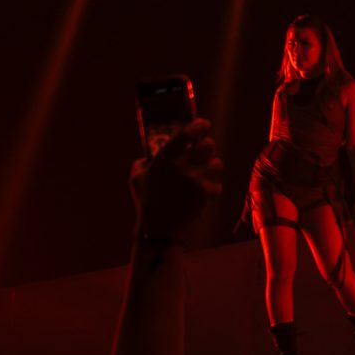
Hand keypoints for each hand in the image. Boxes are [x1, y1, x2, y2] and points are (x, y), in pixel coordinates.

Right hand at [131, 119, 223, 248]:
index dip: (199, 126)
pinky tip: (206, 189)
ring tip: (204, 171)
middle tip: (203, 150)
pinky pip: (218, 183)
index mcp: (163, 160)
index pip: (186, 134)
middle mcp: (180, 168)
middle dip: (208, 146)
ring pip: (217, 163)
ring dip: (212, 166)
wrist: (158, 230)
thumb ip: (143, 161)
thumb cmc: (146, 202)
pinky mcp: (204, 195)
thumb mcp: (136, 178)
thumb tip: (152, 150)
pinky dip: (214, 186)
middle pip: (208, 145)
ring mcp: (194, 182)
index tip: (203, 125)